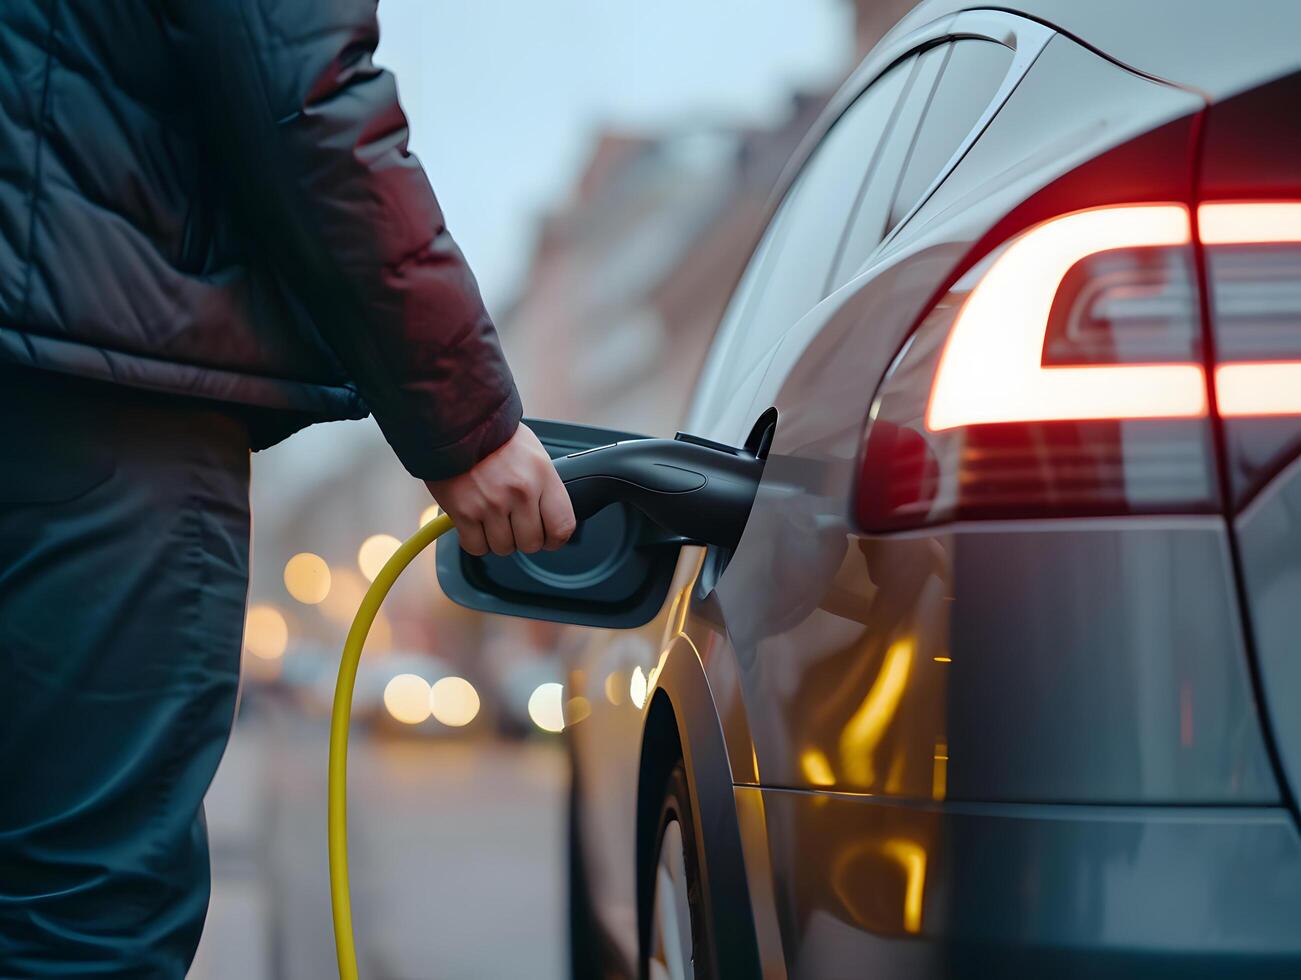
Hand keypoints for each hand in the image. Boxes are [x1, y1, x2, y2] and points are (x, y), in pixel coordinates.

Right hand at [425, 426, 575, 555]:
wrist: (457, 421)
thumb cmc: (494, 436)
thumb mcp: (534, 454)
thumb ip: (544, 487)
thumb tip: (549, 516)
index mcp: (542, 476)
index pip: (562, 526)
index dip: (555, 539)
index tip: (548, 538)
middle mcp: (520, 492)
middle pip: (532, 543)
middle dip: (523, 538)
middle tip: (514, 523)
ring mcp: (491, 504)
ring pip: (503, 547)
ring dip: (497, 539)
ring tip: (491, 517)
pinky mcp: (464, 512)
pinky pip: (476, 546)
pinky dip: (475, 540)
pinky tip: (474, 522)